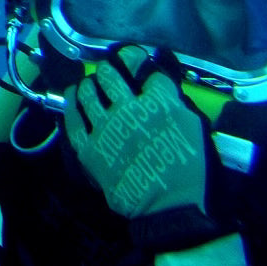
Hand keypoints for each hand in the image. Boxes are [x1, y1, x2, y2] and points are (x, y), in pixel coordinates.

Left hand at [62, 45, 227, 250]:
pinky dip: (71, 103)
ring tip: (90, 82)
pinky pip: (73, 119)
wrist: (169, 206)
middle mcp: (128, 108)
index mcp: (159, 102)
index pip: (146, 70)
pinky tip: (72, 94)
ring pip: (88, 91)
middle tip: (111, 69)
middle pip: (112, 75)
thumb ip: (175, 104)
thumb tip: (160, 89)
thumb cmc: (192, 170)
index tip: (138, 59)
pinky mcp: (88, 147)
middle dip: (112, 67)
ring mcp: (105, 127)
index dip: (141, 61)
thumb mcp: (195, 128)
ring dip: (90, 83)